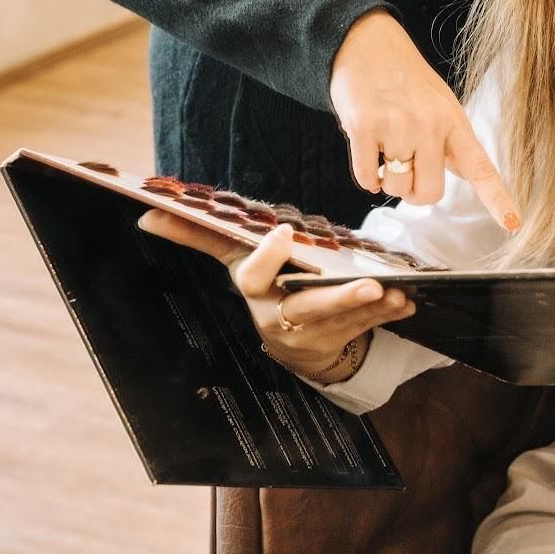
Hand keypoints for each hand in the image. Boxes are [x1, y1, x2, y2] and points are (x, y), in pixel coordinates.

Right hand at [136, 214, 413, 381]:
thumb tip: (146, 210)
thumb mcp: (232, 258)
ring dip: (373, 308)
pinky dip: (390, 314)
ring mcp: (315, 333)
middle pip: (309, 309)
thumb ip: (197, 234)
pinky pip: (370, 328)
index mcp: (255, 291)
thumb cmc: (264, 284)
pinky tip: (408, 300)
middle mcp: (282, 316)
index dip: (267, 257)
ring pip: (346, 321)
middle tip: (369, 285)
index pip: (253, 276)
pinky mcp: (343, 340)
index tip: (286, 231)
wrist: (293, 344)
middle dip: (339, 300)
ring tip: (396, 291)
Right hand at [330, 10, 519, 227]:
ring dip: (387, 178)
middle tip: (406, 169)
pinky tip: (368, 150)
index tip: (512, 222)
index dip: (497, 199)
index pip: (481, 168)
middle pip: (428, 194)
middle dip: (413, 192)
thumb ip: (451, 144)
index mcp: (454, 123)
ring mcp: (397, 126)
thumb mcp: (440, 105)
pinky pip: (367, 177)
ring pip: (395, 187)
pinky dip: (366, 175)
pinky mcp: (365, 126)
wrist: (367, 43)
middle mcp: (429, 125)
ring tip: (385, 146)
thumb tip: (467, 179)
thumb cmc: (405, 79)